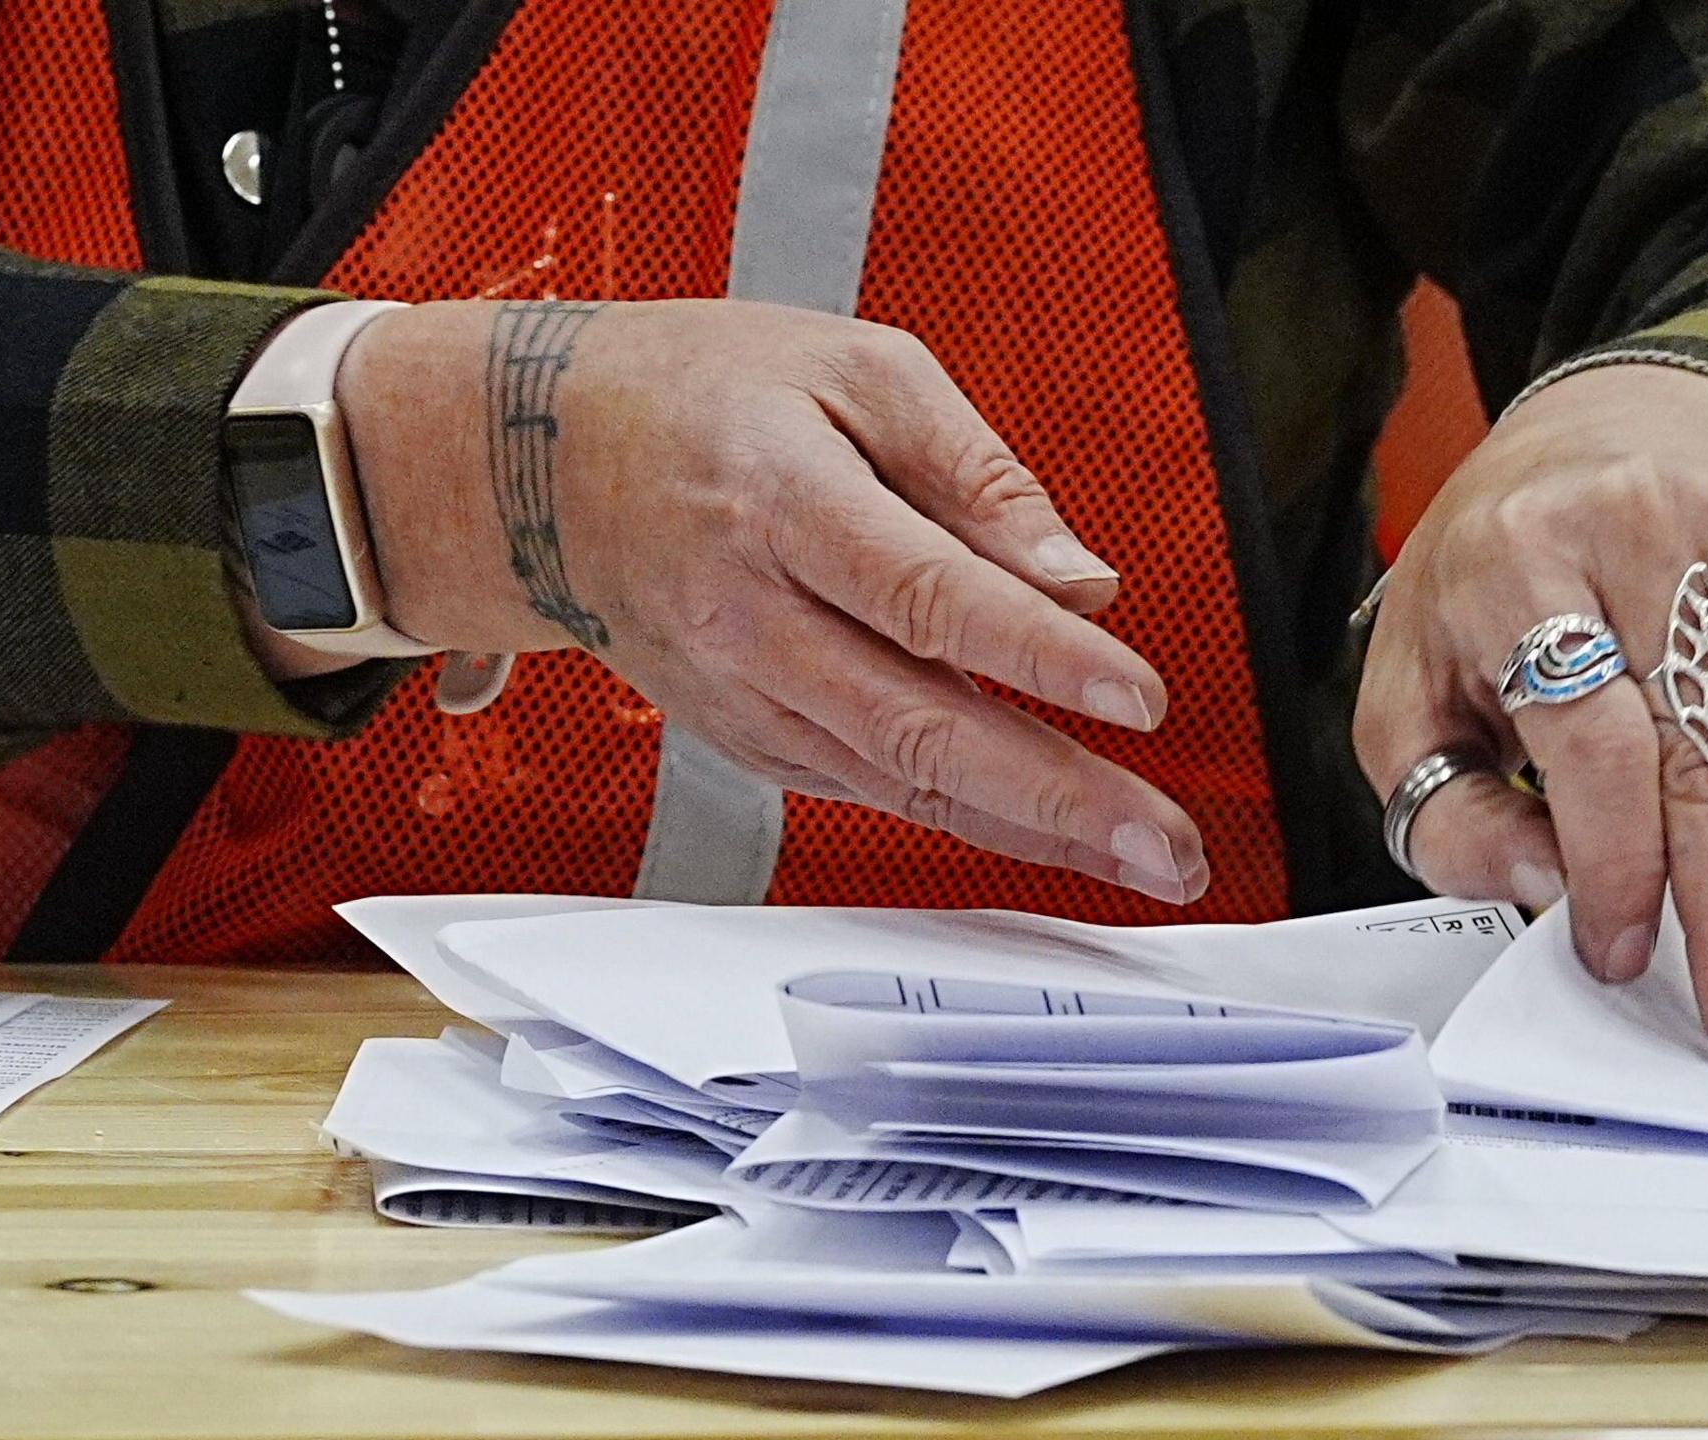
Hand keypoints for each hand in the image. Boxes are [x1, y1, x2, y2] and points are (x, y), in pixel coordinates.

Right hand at [324, 298, 1210, 904]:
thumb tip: (1077, 580)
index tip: (1139, 696)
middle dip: (1058, 797)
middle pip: (919, 725)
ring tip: (1140, 860)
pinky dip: (963, 821)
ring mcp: (741, 691)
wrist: (543, 461)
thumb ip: (977, 472)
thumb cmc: (708, 393)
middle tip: (1164, 844)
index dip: (1040, 656)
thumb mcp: (857, 369)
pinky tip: (1046, 838)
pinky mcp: (744, 734)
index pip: (929, 596)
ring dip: (1030, 833)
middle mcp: (752, 617)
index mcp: (783, 501)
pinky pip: (865, 789)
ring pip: (898, 781)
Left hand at [1354, 363, 1707, 1070]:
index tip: (1616, 954)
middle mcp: (1643, 534)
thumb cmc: (1493, 581)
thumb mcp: (1411, 681)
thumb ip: (1448, 802)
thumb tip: (1546, 887)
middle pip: (1704, 751)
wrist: (1615, 434)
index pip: (1591, 733)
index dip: (1611, 859)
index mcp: (1517, 555)